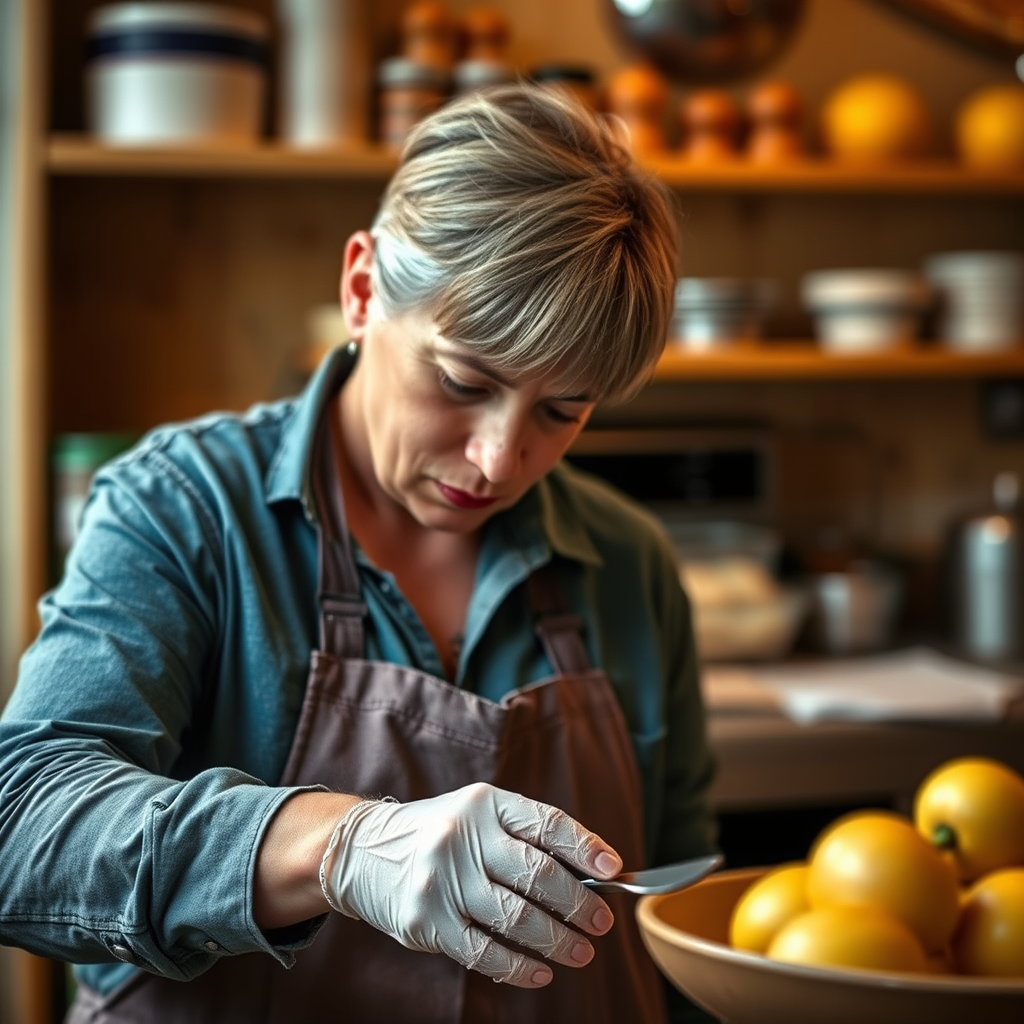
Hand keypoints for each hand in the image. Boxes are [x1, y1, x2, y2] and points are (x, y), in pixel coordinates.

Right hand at [321, 782, 621, 986]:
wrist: (361, 851)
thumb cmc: (438, 833)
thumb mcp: (477, 815)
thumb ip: (524, 838)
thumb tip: (590, 874)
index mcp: (485, 804)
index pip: (546, 824)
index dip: (585, 848)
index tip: (614, 869)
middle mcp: (464, 837)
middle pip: (537, 875)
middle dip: (579, 904)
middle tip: (602, 923)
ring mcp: (443, 880)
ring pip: (517, 918)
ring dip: (557, 941)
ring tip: (581, 953)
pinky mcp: (426, 921)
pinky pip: (484, 951)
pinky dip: (518, 967)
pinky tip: (541, 972)